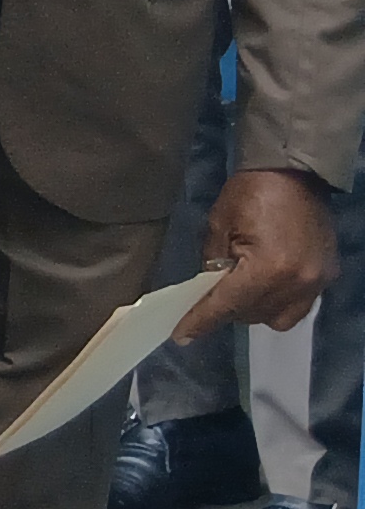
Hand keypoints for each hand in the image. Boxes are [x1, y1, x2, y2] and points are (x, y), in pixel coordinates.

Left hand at [178, 167, 338, 338]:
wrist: (293, 174)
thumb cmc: (250, 193)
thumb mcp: (218, 226)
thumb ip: (213, 264)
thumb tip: (207, 291)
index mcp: (268, 269)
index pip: (228, 304)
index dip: (202, 320)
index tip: (182, 335)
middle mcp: (297, 283)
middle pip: (253, 316)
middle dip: (228, 310)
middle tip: (211, 295)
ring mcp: (316, 283)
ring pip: (279, 319)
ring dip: (254, 310)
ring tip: (239, 289)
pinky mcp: (327, 277)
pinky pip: (299, 306)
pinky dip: (278, 303)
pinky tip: (264, 285)